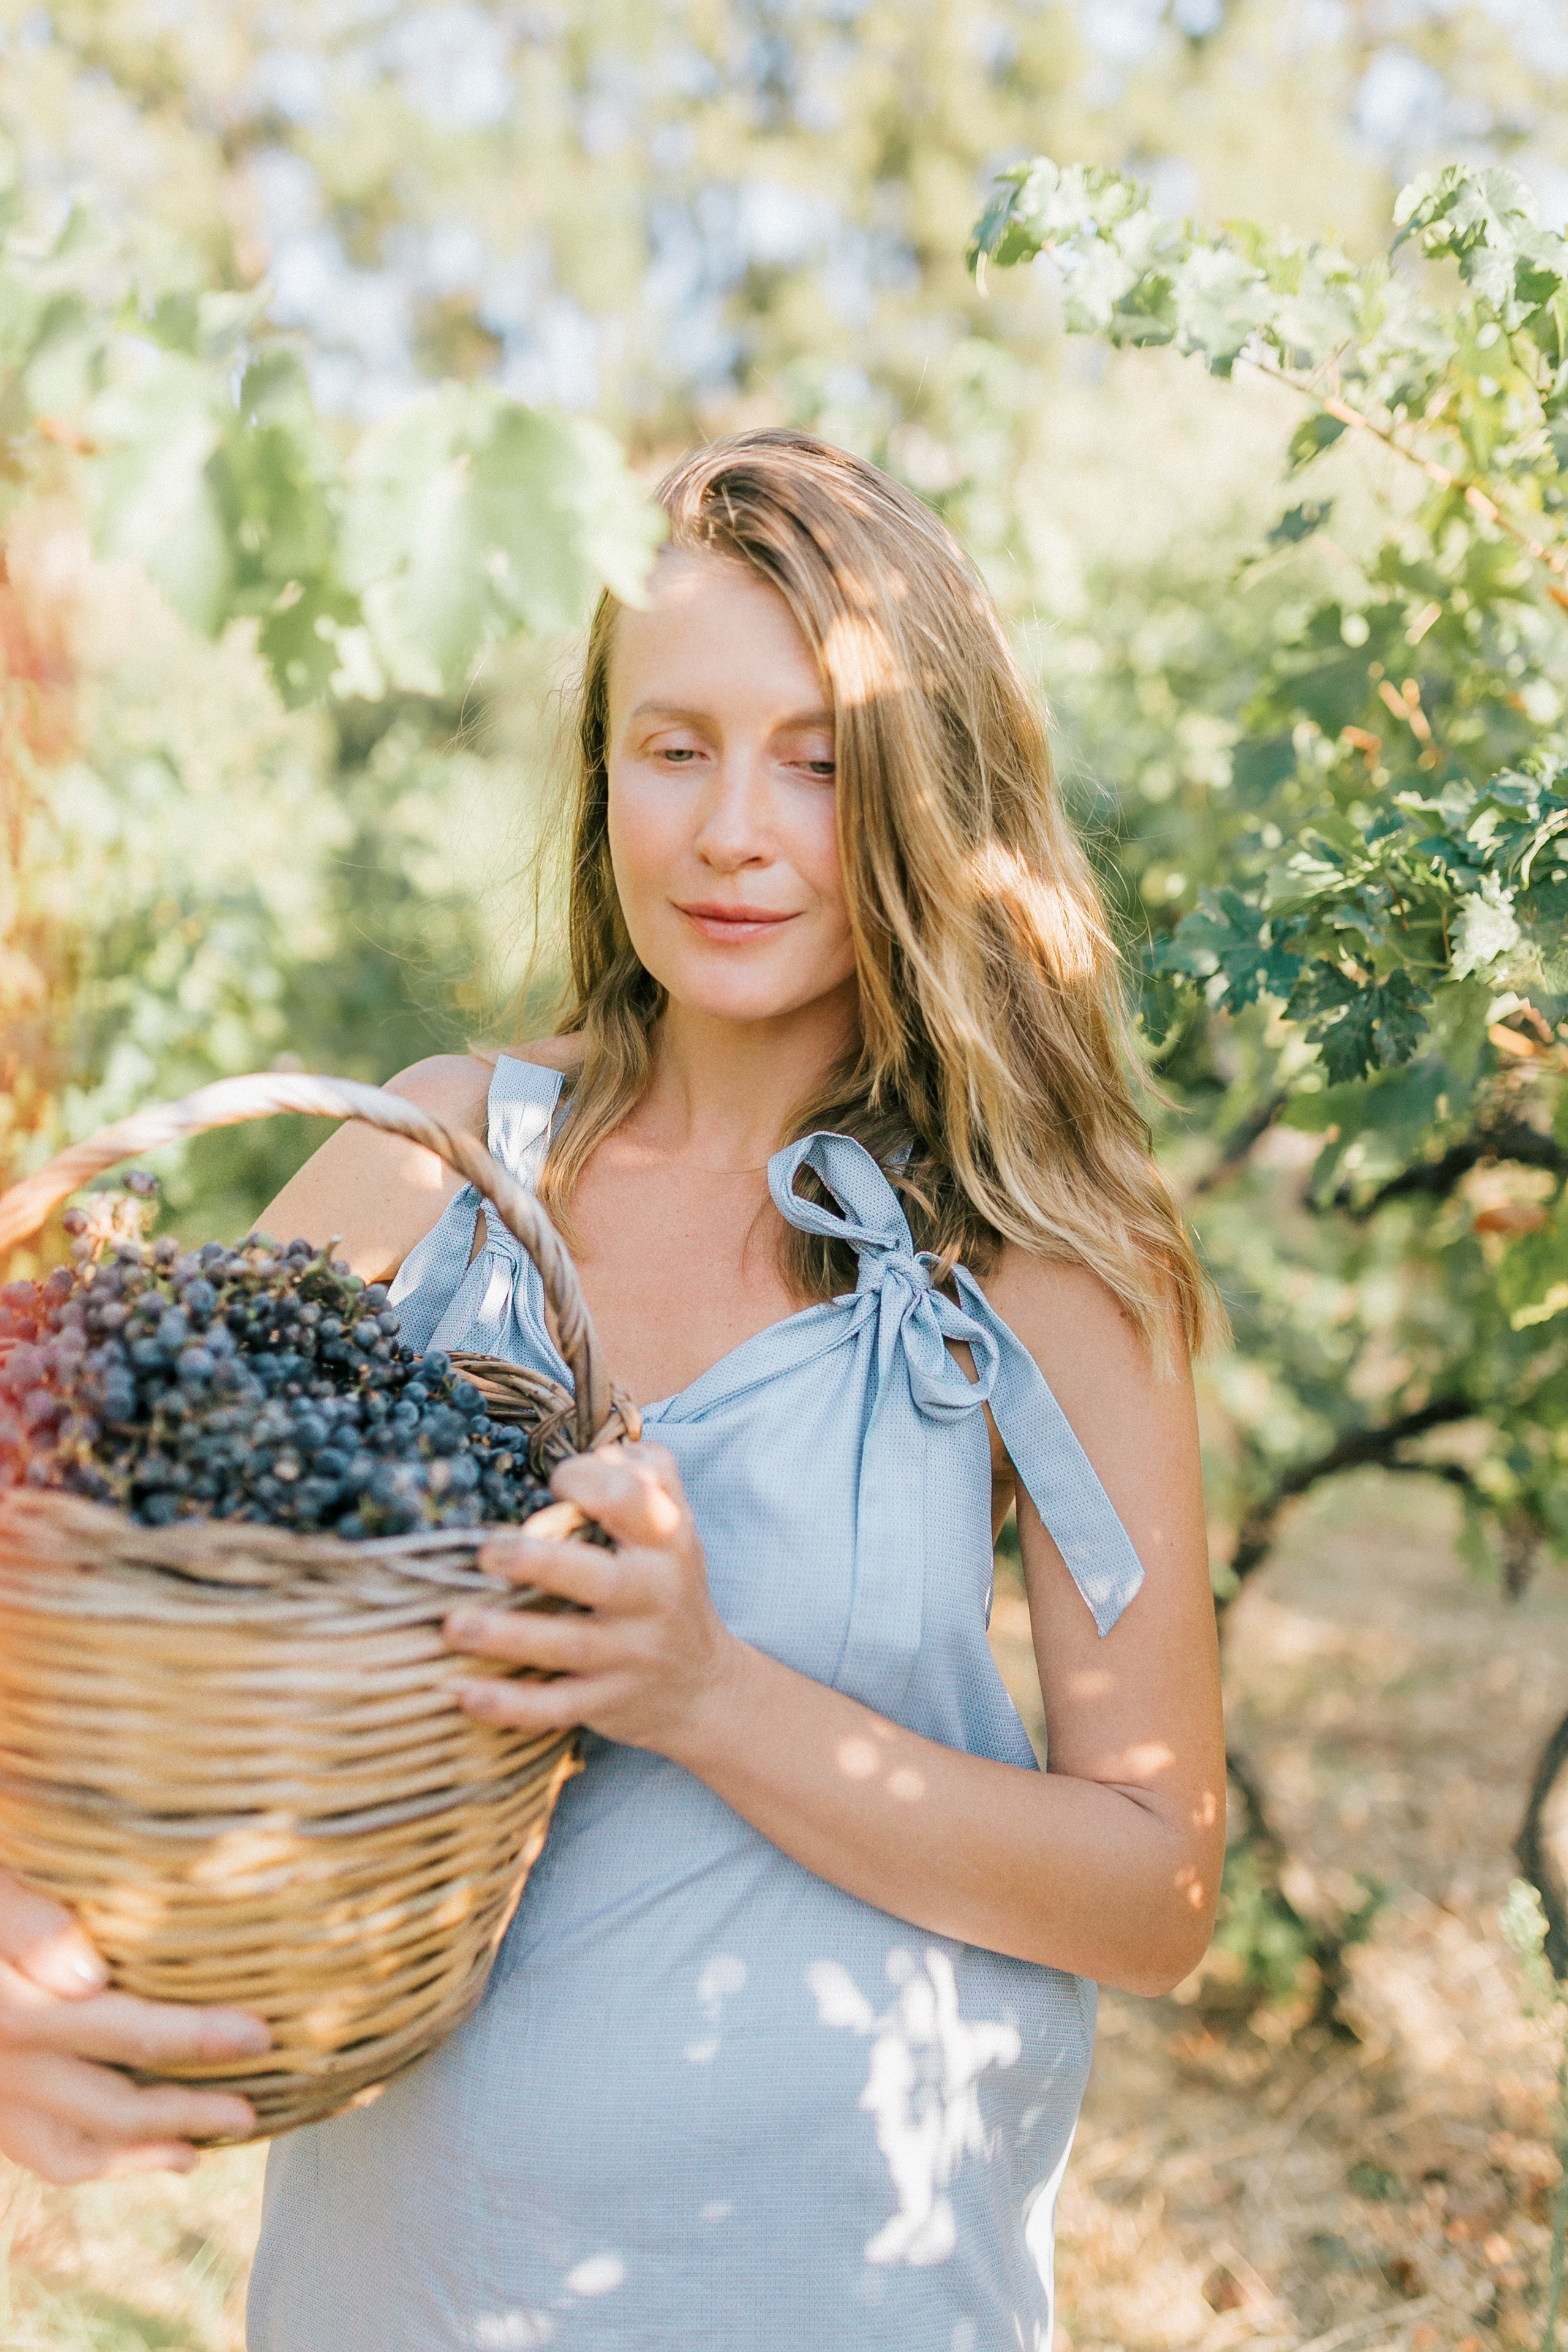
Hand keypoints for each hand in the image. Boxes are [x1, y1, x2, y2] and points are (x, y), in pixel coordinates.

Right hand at [0, 1871, 268, 2181]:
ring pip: (70, 2147)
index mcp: (11, 2008)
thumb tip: (88, 1977)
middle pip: (108, 2103)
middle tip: (252, 2109)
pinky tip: (133, 2154)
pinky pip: (36, 2152)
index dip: (195, 2036)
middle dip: (187, 2110)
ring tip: (198, 2148)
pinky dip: (91, 2161)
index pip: (120, 2030)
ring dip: (141, 2152)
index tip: (261, 2034)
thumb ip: (26, 1923)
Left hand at [444, 1444, 740, 1756]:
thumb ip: (646, 1474)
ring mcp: (629, 1655)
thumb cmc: (668, 1585)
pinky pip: (554, 1708)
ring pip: (568, 1646)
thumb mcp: (675, 1525)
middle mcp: (651, 1596)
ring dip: (507, 1636)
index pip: (628, 1500)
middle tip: (485, 1552)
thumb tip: (596, 1450)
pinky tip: (462, 1694)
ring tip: (453, 1625)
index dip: (584, 1482)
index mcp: (666, 1541)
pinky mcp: (604, 1703)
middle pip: (598, 1578)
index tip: (552, 1482)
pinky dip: (508, 1706)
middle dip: (538, 1562)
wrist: (703, 1686)